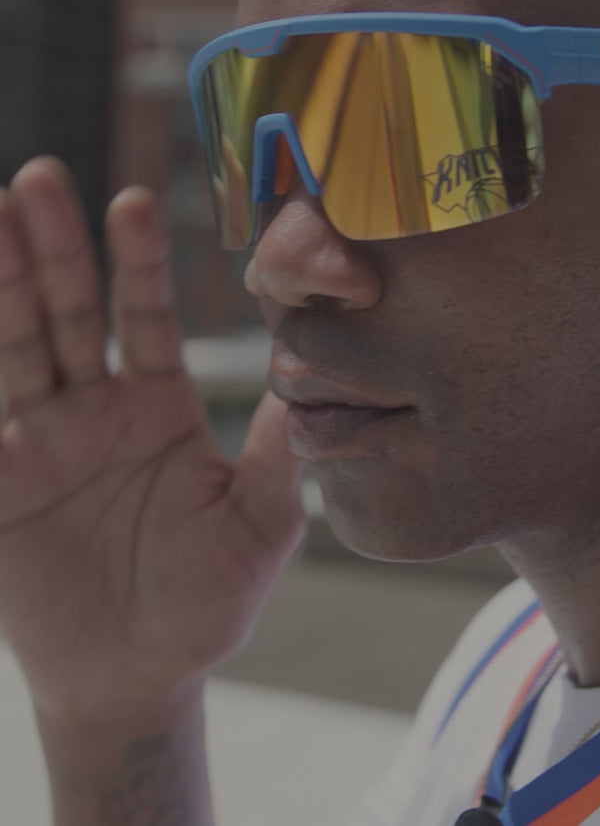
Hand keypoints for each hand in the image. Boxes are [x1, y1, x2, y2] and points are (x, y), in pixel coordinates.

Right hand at [0, 158, 303, 720]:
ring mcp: (39, 441)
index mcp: (159, 408)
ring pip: (16, 345)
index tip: (135, 201)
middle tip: (42, 179)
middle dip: (54, 248)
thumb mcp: (260, 520)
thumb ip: (279, 448)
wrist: (137, 676)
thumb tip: (313, 370)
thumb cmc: (208, 600)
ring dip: (1, 283)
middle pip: (70, 312)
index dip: (137, 263)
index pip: (145, 318)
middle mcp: (96, 410)